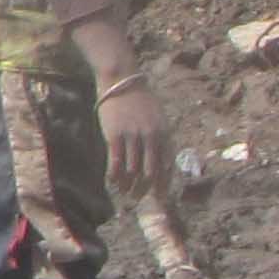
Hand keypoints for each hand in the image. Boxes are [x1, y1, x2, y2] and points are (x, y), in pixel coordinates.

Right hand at [98, 78, 170, 196]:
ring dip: (127, 186)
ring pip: (132, 171)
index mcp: (164, 133)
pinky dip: (114, 176)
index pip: (166, 166)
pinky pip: (116, 162)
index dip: (163, 185)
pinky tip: (112, 183)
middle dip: (144, 190)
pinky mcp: (114, 136)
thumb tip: (160, 162)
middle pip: (150, 172)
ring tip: (123, 193)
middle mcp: (151, 137)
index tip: (159, 199)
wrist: (120, 80)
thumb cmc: (139, 100)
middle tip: (137, 199)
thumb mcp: (157, 118)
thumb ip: (160, 138)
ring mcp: (132, 136)